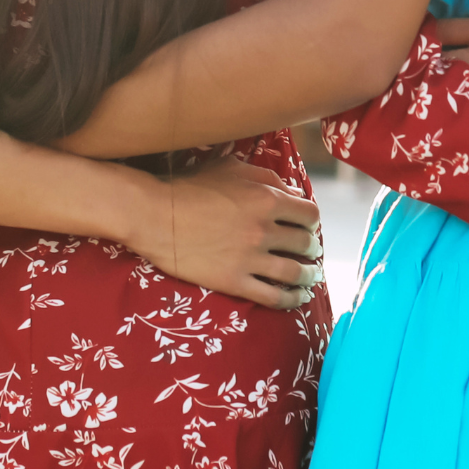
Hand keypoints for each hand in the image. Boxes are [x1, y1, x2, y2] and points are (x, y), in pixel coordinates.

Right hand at [125, 157, 323, 308]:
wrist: (156, 216)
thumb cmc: (192, 186)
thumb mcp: (232, 169)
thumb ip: (267, 177)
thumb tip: (293, 193)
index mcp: (267, 199)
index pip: (309, 214)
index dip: (312, 221)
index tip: (308, 227)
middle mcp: (263, 229)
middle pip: (304, 244)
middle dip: (311, 248)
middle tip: (310, 252)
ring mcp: (249, 258)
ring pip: (293, 273)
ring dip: (309, 276)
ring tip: (311, 277)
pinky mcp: (234, 282)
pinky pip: (272, 296)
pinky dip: (291, 299)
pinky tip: (296, 298)